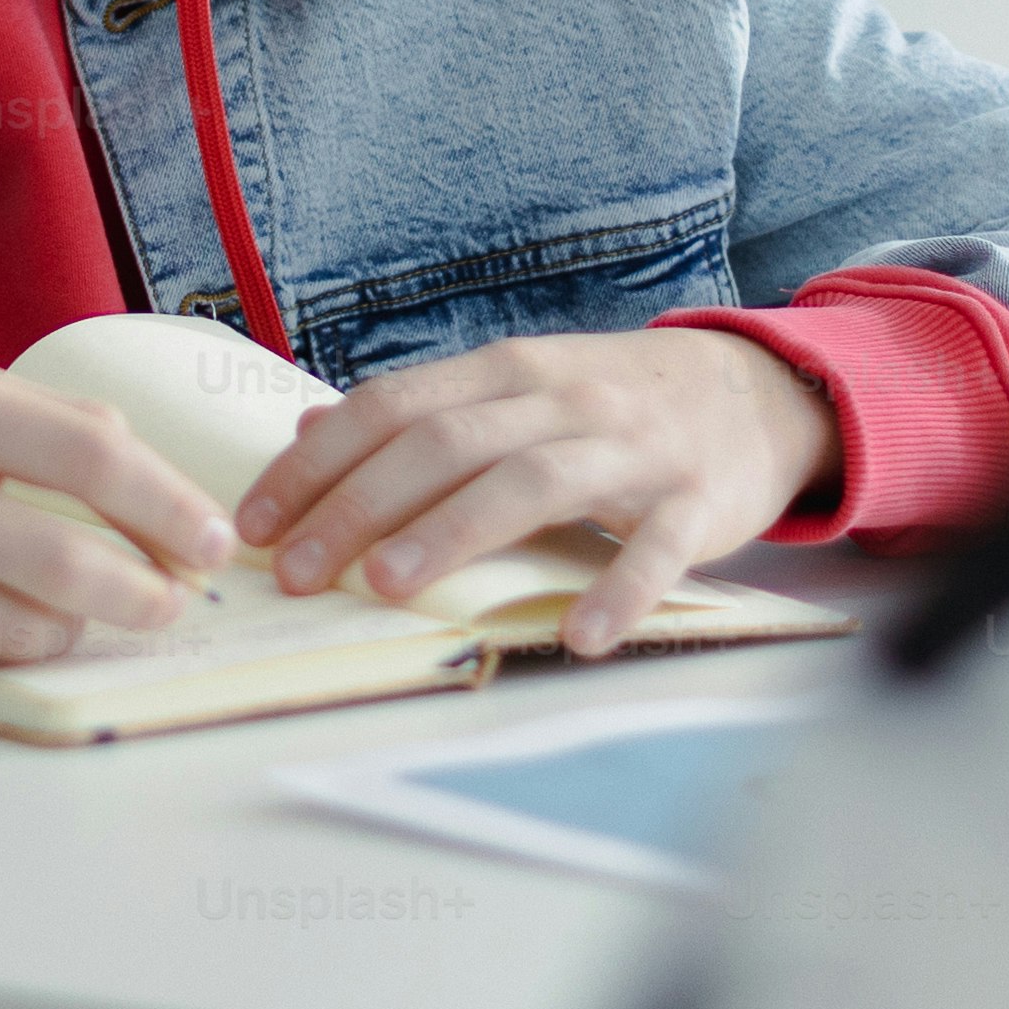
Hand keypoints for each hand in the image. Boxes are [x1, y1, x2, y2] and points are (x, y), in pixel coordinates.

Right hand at [0, 363, 240, 668]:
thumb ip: (26, 423)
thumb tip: (144, 477)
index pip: (88, 453)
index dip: (168, 503)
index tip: (212, 537)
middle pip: (68, 563)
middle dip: (147, 594)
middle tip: (174, 600)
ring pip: (21, 628)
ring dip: (70, 626)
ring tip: (70, 605)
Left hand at [233, 330, 836, 659]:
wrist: (755, 393)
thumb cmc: (614, 405)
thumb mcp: (518, 388)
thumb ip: (421, 410)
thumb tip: (308, 432)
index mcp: (506, 373)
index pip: (391, 407)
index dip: (317, 465)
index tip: (253, 523)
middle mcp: (560, 402)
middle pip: (445, 445)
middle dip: (357, 507)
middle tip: (294, 572)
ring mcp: (630, 452)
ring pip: (530, 482)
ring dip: (452, 533)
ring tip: (386, 586)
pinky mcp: (695, 504)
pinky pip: (654, 550)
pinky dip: (618, 590)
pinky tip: (578, 634)